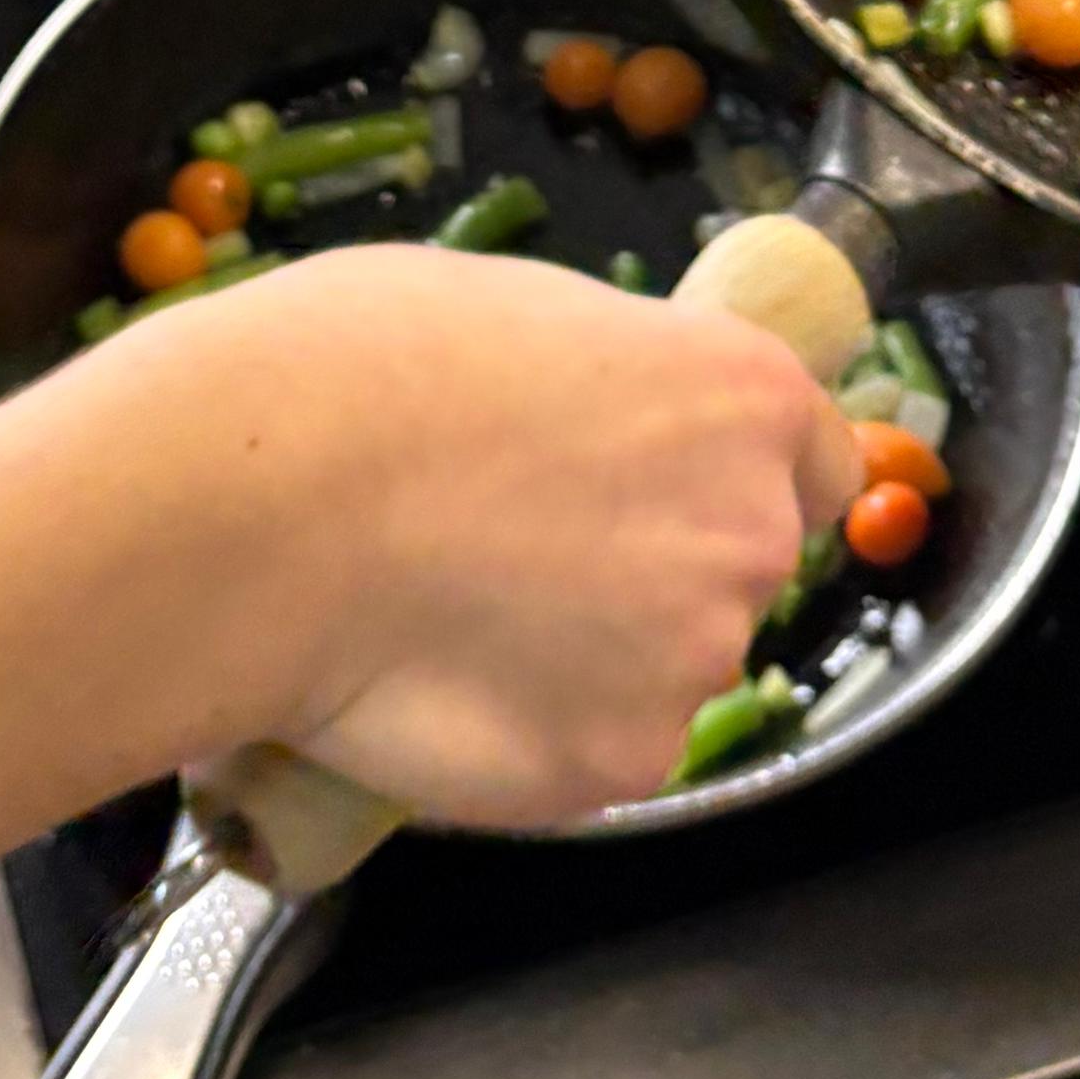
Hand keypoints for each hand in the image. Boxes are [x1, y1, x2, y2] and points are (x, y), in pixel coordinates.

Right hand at [94, 246, 859, 829]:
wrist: (264, 500)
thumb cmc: (361, 370)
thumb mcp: (517, 316)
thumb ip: (609, 390)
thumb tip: (600, 430)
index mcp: (740, 394)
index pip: (815, 464)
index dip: (734, 483)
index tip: (662, 498)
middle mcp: (750, 528)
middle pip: (734, 572)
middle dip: (647, 573)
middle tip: (514, 555)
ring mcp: (695, 657)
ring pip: (657, 671)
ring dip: (585, 659)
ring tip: (452, 615)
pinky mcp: (624, 762)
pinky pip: (592, 750)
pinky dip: (531, 732)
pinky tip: (440, 680)